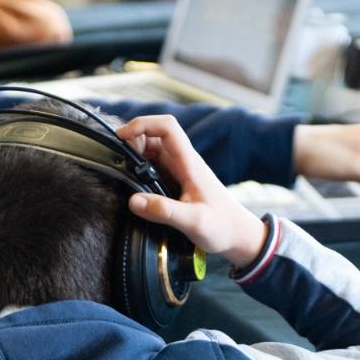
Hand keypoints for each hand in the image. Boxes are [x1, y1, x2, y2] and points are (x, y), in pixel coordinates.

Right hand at [117, 115, 268, 269]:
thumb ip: (164, 211)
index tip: (122, 138)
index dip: (142, 124)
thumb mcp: (193, 222)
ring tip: (123, 171)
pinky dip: (141, 168)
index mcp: (190, 163)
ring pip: (154, 150)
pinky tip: (134, 183)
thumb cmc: (222, 227)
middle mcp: (185, 162)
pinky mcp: (178, 183)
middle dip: (134, 140)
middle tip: (119, 161)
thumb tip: (133, 201)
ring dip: (136, 154)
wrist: (239, 235)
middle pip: (155, 135)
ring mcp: (181, 171)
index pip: (166, 127)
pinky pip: (155, 167)